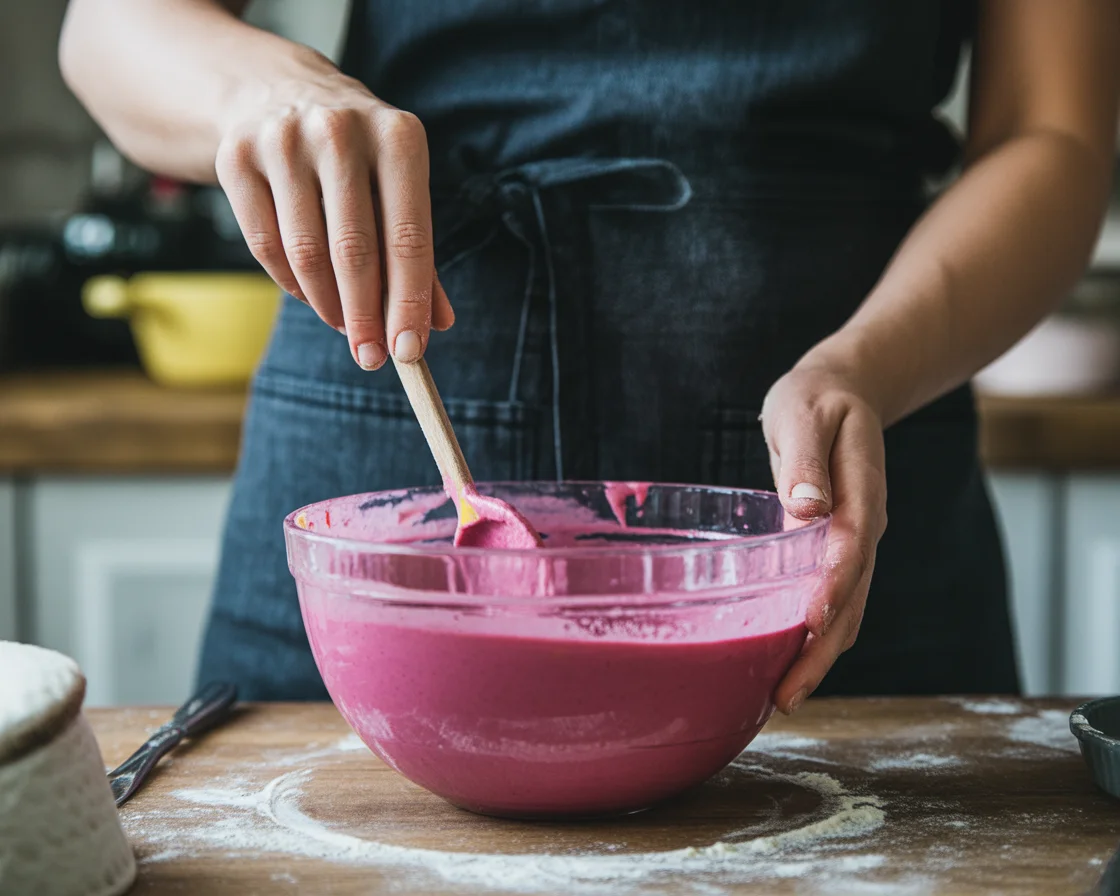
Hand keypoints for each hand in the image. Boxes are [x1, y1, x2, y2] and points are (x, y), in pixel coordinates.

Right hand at [214, 53, 453, 369]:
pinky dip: (292, 284)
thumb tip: (438, 324)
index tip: (410, 351)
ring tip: (344, 326)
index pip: (408, 237)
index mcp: (397, 137)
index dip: (409, 301)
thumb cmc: (357, 158)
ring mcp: (283, 140)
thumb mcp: (398, 186)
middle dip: (365, 317)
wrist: (278, 92)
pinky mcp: (236, 157)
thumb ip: (418, 253)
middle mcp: (340, 131)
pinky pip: (266, 246)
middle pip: (354, 251)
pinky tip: (311, 296)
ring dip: (328, 305)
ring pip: (306, 253)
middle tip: (372, 358)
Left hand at [760, 361, 887, 713]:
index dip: (835, 585)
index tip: (812, 621)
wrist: (843, 392)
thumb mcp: (806, 413)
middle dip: (824, 648)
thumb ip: (807, 459)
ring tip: (785, 697)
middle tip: (788, 693)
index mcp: (862, 489)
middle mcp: (865, 524)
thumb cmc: (816, 400)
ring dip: (820, 654)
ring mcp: (856, 542)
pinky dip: (816, 635)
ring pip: (847, 608)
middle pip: (853, 595)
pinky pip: (833, 598)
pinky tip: (788, 663)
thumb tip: (805, 505)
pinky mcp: (838, 550)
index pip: (853, 544)